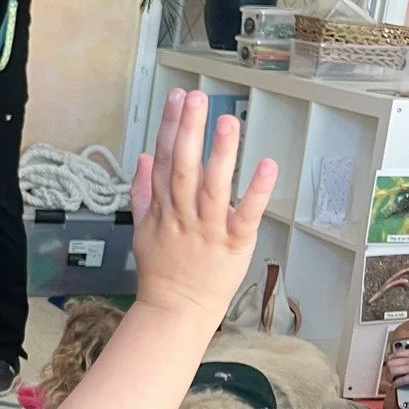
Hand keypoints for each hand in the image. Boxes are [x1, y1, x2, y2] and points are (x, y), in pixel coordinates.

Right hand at [131, 88, 275, 326]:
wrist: (175, 310)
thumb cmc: (161, 271)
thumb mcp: (142, 229)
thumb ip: (143, 192)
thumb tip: (144, 156)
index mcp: (162, 208)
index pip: (164, 160)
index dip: (171, 127)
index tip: (178, 98)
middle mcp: (183, 214)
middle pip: (184, 167)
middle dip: (190, 131)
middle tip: (198, 98)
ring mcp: (208, 229)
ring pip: (213, 187)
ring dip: (221, 154)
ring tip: (228, 121)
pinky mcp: (233, 244)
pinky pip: (246, 215)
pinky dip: (256, 191)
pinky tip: (266, 165)